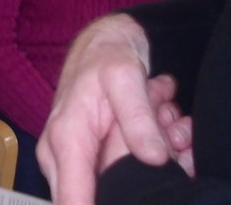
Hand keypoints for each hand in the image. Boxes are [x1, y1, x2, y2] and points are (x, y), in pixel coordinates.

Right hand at [37, 14, 178, 204]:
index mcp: (67, 139)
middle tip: (170, 148)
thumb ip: (138, 117)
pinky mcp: (85, 163)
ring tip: (167, 129)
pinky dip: (144, 164)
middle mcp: (60, 158)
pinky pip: (116, 179)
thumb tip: (155, 158)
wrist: (101, 41)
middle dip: (137, 186)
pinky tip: (161, 137)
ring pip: (114, 190)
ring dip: (146, 170)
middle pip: (100, 199)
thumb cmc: (107, 54)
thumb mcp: (126, 75)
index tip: (137, 198)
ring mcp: (71, 163)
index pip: (74, 203)